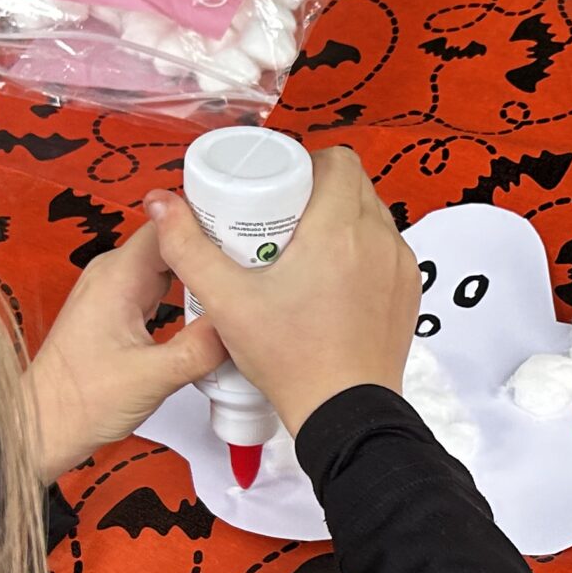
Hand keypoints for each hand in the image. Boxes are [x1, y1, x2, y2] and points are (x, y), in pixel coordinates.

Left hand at [26, 217, 228, 479]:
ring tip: (242, 277)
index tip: (250, 231)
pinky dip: (185, 290)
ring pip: (167, 264)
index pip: (170, 224)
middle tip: (258, 258)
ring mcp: (113, 290)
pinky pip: (158, 286)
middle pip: (171, 240)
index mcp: (118, 275)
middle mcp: (113, 273)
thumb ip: (202, 348)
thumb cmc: (83, 402)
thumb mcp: (153, 378)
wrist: (43, 426)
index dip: (210, 223)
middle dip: (211, 246)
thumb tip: (242, 324)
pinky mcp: (116, 310)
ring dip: (200, 269)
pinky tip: (211, 304)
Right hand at [145, 148, 419, 435]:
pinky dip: (363, 248)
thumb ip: (188, 248)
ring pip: (373, 214)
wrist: (344, 412)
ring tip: (305, 245)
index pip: (336, 160)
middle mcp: (380, 238)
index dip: (305, 163)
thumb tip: (162, 204)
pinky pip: (387, 248)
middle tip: (282, 217)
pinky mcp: (409, 290)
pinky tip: (332, 275)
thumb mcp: (226, 301)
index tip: (277, 187)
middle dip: (318, 189)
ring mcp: (400, 265)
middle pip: (354, 183)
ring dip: (343, 217)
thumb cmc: (290, 358)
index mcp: (340, 228)